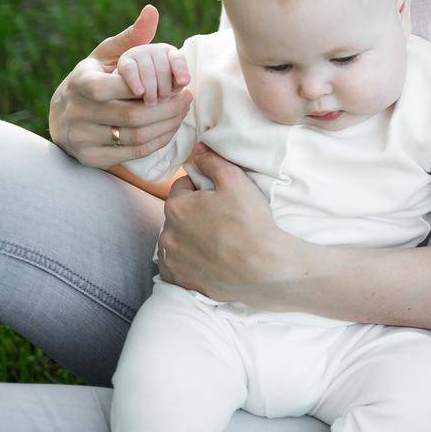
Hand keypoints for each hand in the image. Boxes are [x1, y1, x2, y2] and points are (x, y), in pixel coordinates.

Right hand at [48, 5, 191, 167]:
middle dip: (168, 108)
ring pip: (135, 136)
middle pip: (131, 116)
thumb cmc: (93, 78)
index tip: (171, 83)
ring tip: (182, 111)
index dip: (144, 87)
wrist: (63, 116)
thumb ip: (131, 37)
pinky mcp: (90, 158)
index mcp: (78, 83)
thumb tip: (152, 11)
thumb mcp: (106, 56)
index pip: (111, 88)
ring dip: (167, 125)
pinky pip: (133, 154)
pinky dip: (157, 141)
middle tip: (187, 98)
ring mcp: (81, 138)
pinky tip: (169, 128)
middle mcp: (75, 113)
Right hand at [116, 42, 190, 105]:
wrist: (130, 86)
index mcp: (170, 52)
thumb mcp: (171, 85)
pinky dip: (135, 81)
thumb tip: (184, 81)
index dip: (181, 70)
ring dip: (151, 89)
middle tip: (163, 100)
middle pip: (163, 68)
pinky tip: (139, 92)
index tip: (184, 83)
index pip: (178, 59)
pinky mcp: (124, 61)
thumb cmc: (157, 87)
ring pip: (148, 71)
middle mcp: (155, 49)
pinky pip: (130, 70)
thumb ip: (178, 82)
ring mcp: (138, 53)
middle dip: (165, 87)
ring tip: (152, 102)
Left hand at [158, 144, 324, 308]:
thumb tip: (197, 149)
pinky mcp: (179, 281)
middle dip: (194, 213)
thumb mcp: (235, 180)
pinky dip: (186, 262)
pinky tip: (206, 259)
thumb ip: (212, 161)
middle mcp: (167, 234)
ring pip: (176, 240)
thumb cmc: (250, 222)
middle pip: (178, 214)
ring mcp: (172, 260)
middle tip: (221, 218)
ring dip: (189, 237)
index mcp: (176, 206)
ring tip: (217, 241)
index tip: (219, 196)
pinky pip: (175, 266)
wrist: (263, 267)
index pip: (181, 186)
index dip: (201, 187)